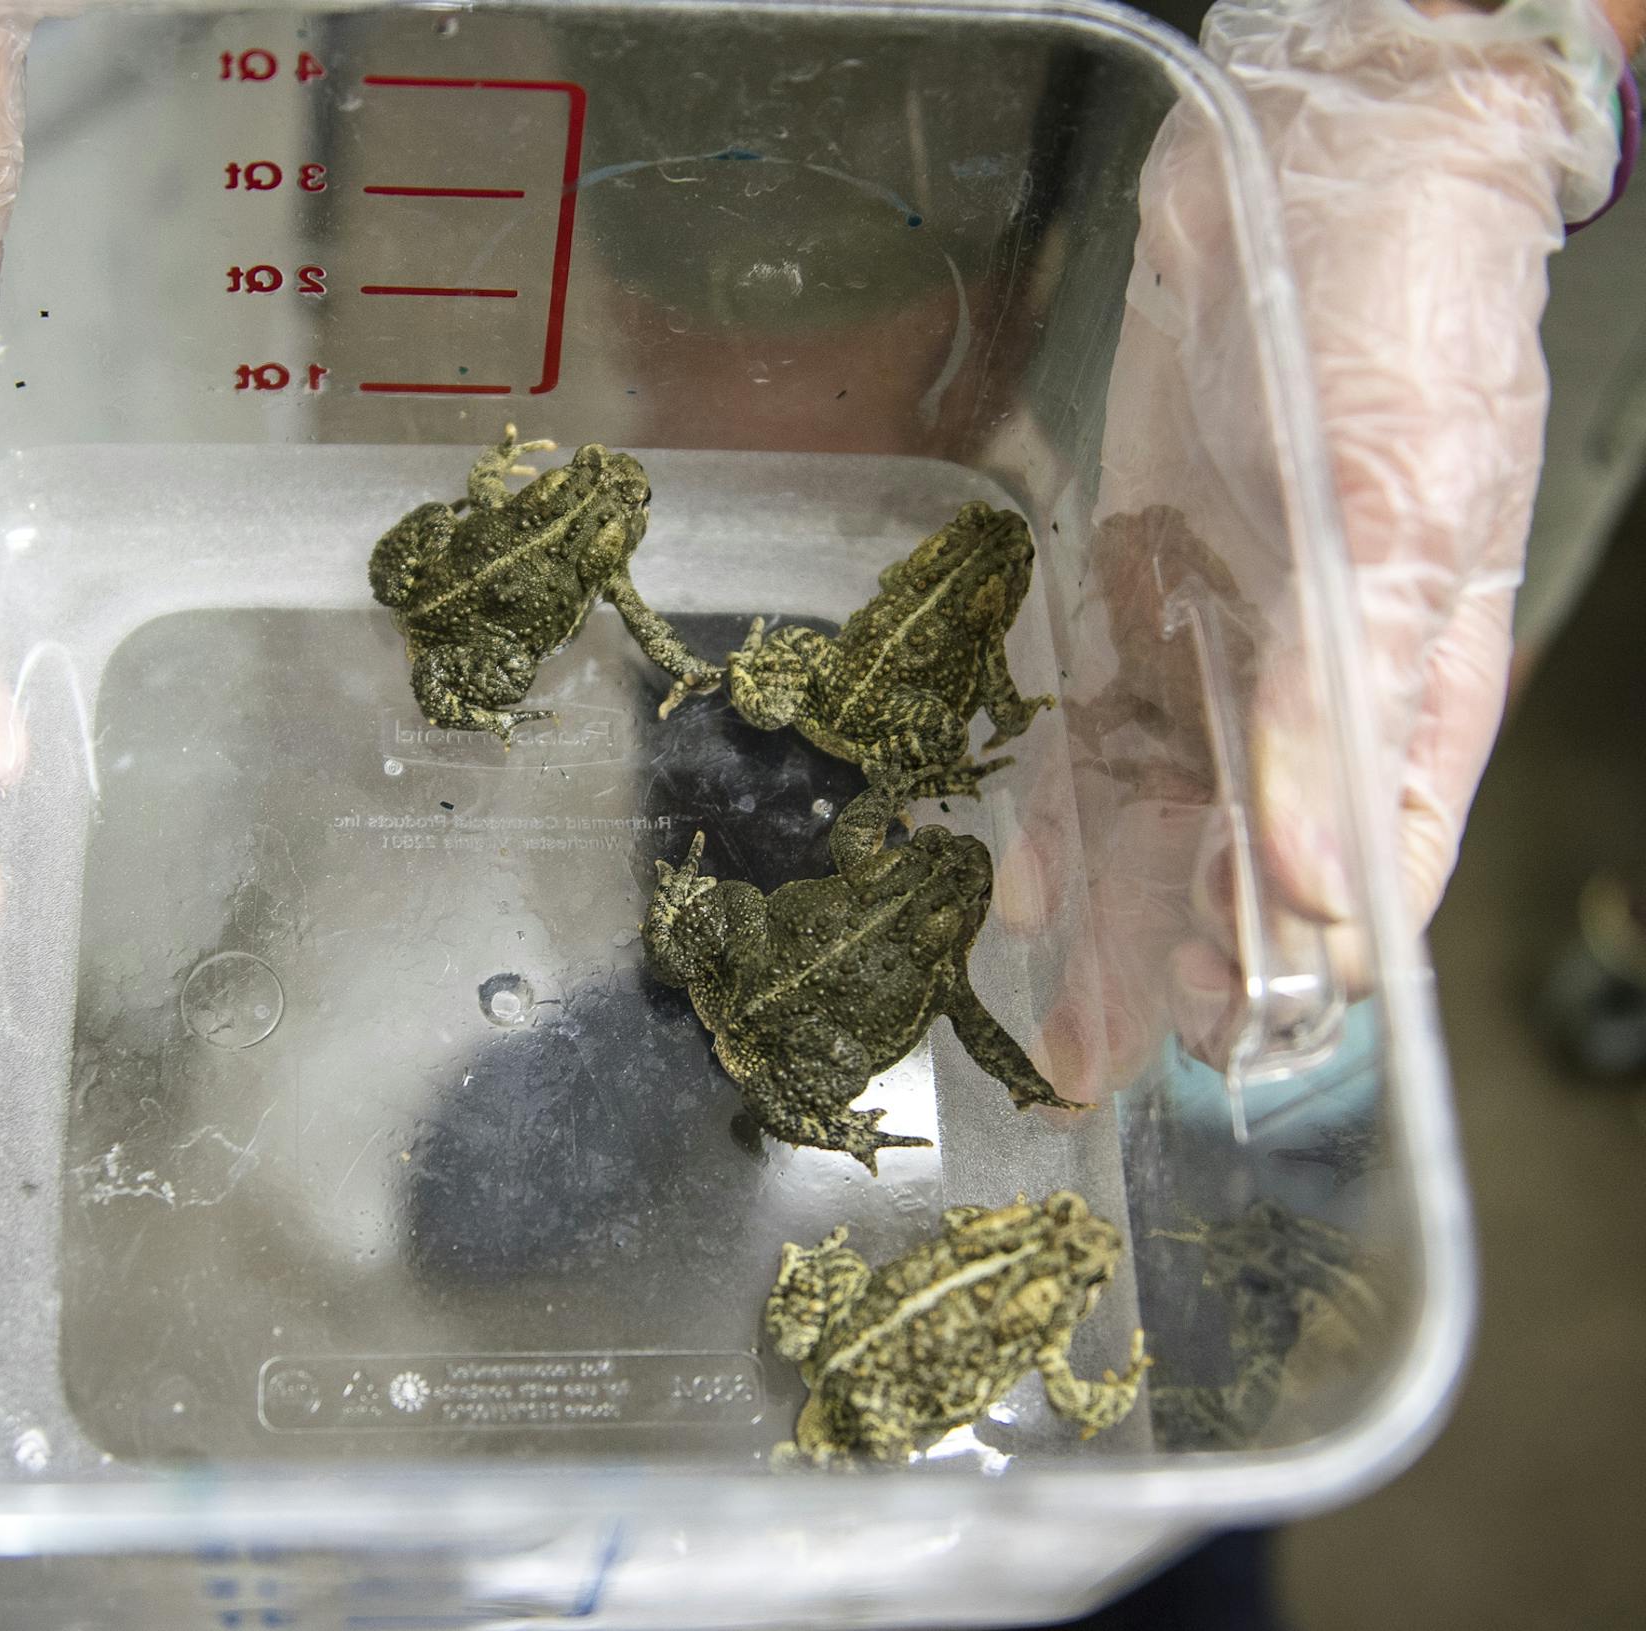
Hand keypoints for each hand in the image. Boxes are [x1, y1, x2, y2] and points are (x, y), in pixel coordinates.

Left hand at [1003, 0, 1629, 1096]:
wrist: (1317, 177)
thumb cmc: (1400, 326)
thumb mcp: (1388, 512)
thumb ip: (1345, 701)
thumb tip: (1320, 885)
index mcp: (1412, 688)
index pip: (1368, 867)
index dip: (1299, 962)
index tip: (1231, 1040)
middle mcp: (1313, 693)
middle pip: (1250, 868)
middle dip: (1183, 968)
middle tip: (1106, 1062)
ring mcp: (1225, 646)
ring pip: (1163, 818)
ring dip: (1110, 921)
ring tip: (1055, 1029)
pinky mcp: (1145, 597)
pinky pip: (1095, 729)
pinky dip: (1060, 808)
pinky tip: (1019, 887)